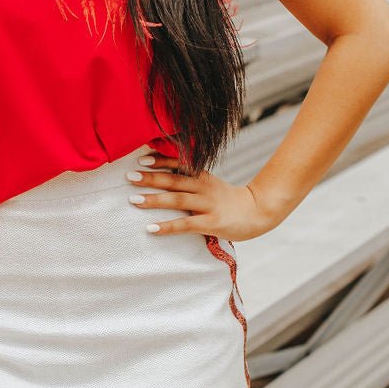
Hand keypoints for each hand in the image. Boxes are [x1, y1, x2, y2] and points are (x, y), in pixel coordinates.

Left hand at [125, 152, 281, 240]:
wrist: (260, 213)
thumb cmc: (231, 201)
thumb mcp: (212, 185)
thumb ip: (192, 182)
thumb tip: (166, 179)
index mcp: (204, 177)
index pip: (179, 165)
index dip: (160, 161)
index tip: (141, 159)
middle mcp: (204, 188)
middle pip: (174, 181)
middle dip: (150, 178)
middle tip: (129, 177)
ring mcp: (208, 205)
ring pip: (177, 200)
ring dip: (154, 200)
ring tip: (134, 200)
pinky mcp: (212, 223)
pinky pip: (186, 224)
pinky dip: (168, 226)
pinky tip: (151, 228)